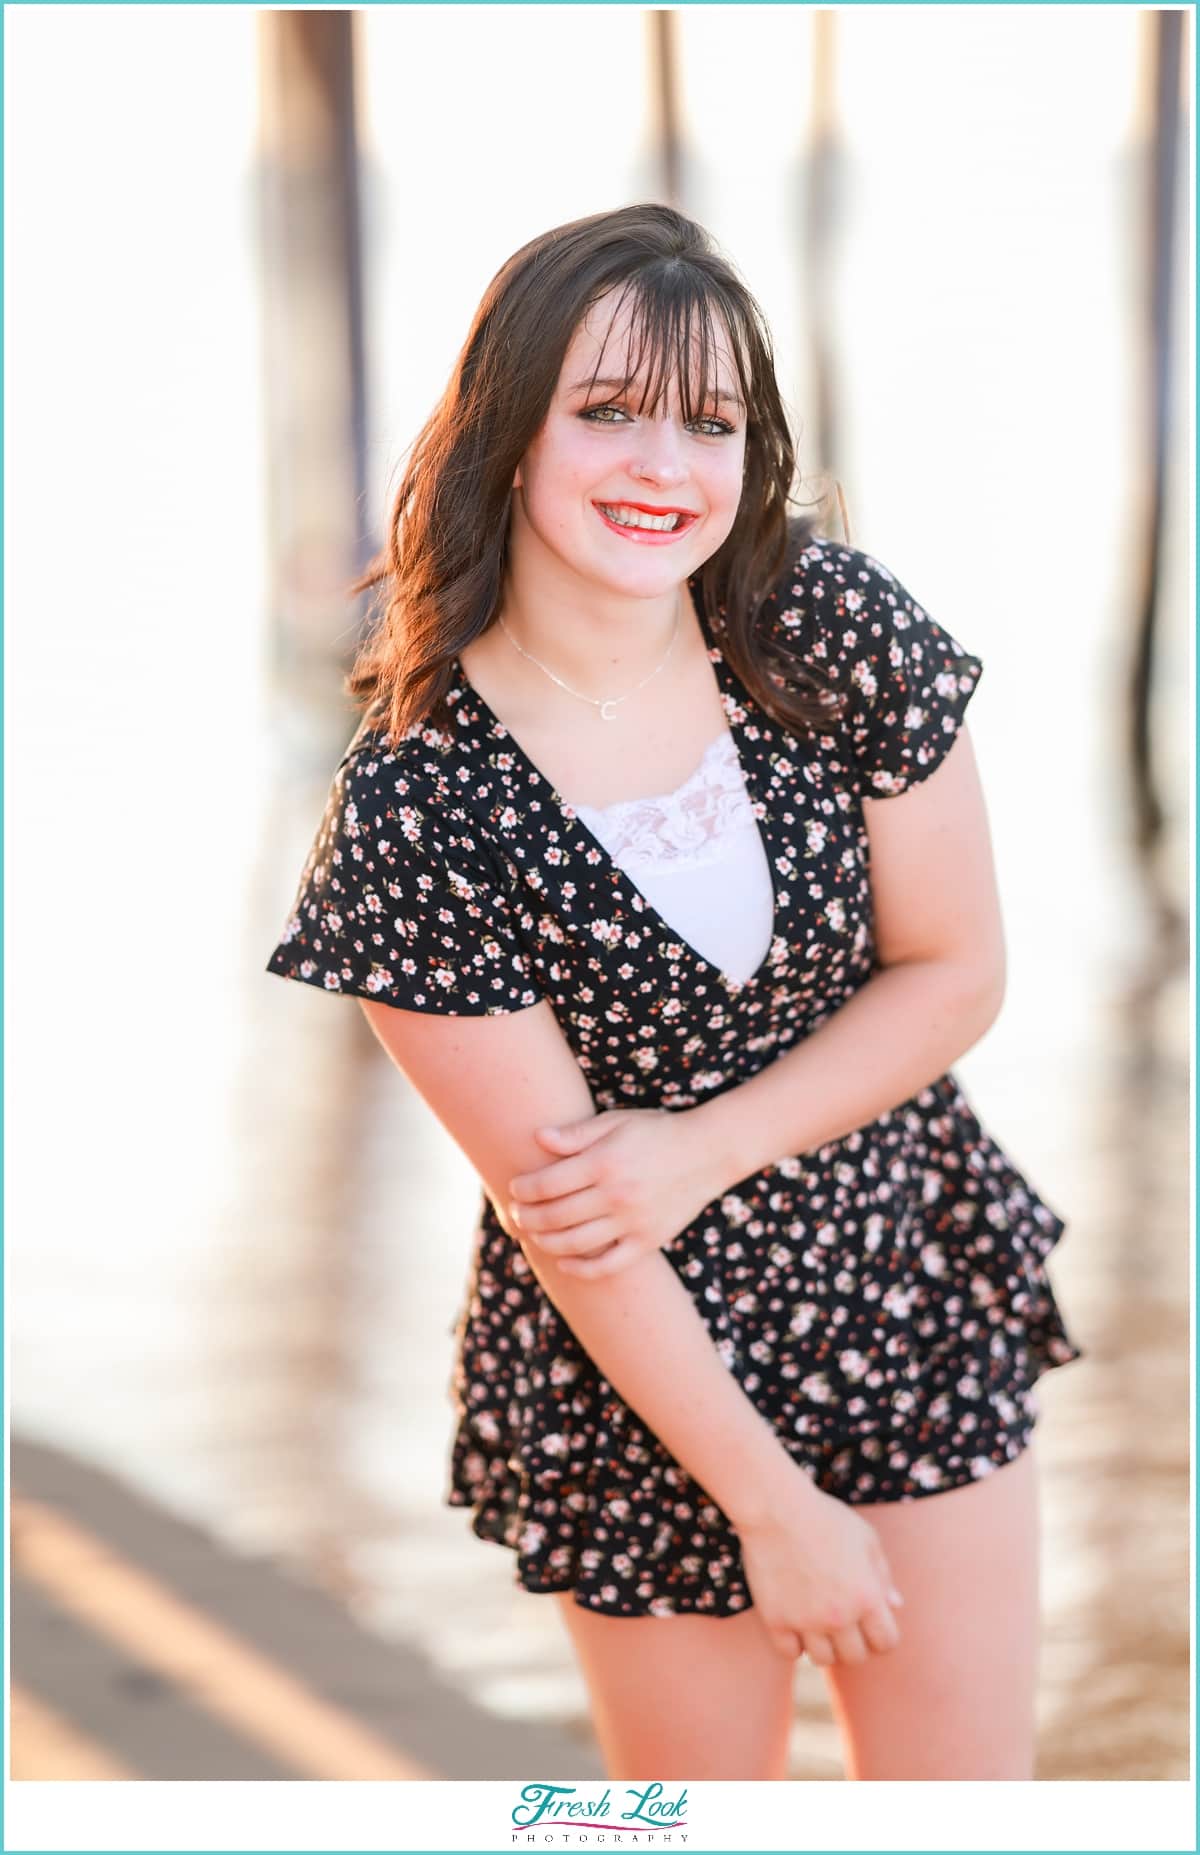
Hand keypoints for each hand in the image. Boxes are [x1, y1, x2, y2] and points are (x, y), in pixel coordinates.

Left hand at [507, 1107, 722, 1278]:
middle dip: (527, 1217)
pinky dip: (581, 1268)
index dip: (524, 1189)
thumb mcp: (617, 1121)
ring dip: (546, 1241)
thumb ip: (577, 1133)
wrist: (708, 1153)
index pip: (548, 1183)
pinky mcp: (648, 1241)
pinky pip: (608, 1265)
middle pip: (555, 1215)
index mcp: (605, 1162)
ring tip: (533, 1234)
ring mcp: (633, 1222)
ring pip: (575, 1243)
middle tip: (516, 1214)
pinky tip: (564, 1261)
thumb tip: (538, 1138)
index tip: (514, 1188)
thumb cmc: (657, 1132)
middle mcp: (617, 1195)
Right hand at [738, 1472, 904, 1665]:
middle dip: (853, 1644)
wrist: (776, 1507)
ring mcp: (806, 1621)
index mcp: (867, 1597)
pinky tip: (794, 1621)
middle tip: (841, 1624)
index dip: (880, 1637)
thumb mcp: (865, 1538)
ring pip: (823, 1660)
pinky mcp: (775, 1620)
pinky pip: (790, 1653)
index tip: (868, 1624)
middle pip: (855, 1657)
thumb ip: (883, 1575)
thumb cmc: (825, 1517)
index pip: (886, 1643)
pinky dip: (794, 1643)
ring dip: (824, 1646)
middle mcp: (839, 1616)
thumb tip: (896, 1606)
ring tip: (817, 1624)